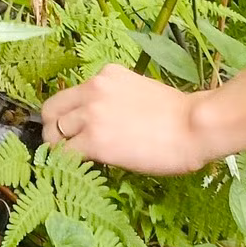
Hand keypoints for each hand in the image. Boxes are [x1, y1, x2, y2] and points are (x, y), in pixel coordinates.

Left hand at [41, 65, 217, 175]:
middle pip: (51, 111)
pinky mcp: (93, 140)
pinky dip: (68, 165)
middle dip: (54, 130)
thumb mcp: (140, 92)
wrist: (195, 126)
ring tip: (77, 163)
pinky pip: (64, 155)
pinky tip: (82, 171)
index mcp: (106, 75)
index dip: (68, 116)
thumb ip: (115, 101)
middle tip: (66, 148)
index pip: (70, 95)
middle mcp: (93, 89)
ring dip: (60, 150)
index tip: (74, 131)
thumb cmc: (179, 116)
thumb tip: (103, 124)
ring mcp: (91, 114)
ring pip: (53, 134)